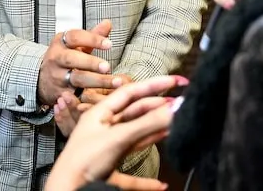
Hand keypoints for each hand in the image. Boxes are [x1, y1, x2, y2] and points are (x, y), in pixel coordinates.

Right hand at [38, 20, 121, 105]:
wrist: (40, 80)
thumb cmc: (64, 59)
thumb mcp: (74, 45)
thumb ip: (92, 36)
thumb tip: (108, 23)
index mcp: (60, 43)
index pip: (74, 37)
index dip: (92, 39)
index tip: (109, 44)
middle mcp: (56, 59)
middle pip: (72, 59)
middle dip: (91, 63)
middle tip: (108, 66)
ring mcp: (57, 77)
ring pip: (76, 79)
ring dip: (97, 81)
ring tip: (116, 83)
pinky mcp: (60, 94)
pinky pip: (77, 96)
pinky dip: (91, 98)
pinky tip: (105, 99)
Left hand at [44, 75, 187, 190]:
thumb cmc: (83, 160)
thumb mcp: (118, 137)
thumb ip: (147, 123)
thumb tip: (174, 109)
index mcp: (100, 113)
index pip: (131, 92)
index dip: (154, 85)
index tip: (174, 81)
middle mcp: (104, 128)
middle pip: (135, 114)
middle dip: (157, 109)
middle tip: (179, 106)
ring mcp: (107, 149)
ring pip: (136, 138)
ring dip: (155, 133)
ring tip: (175, 127)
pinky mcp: (108, 171)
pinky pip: (132, 175)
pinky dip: (147, 181)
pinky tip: (159, 185)